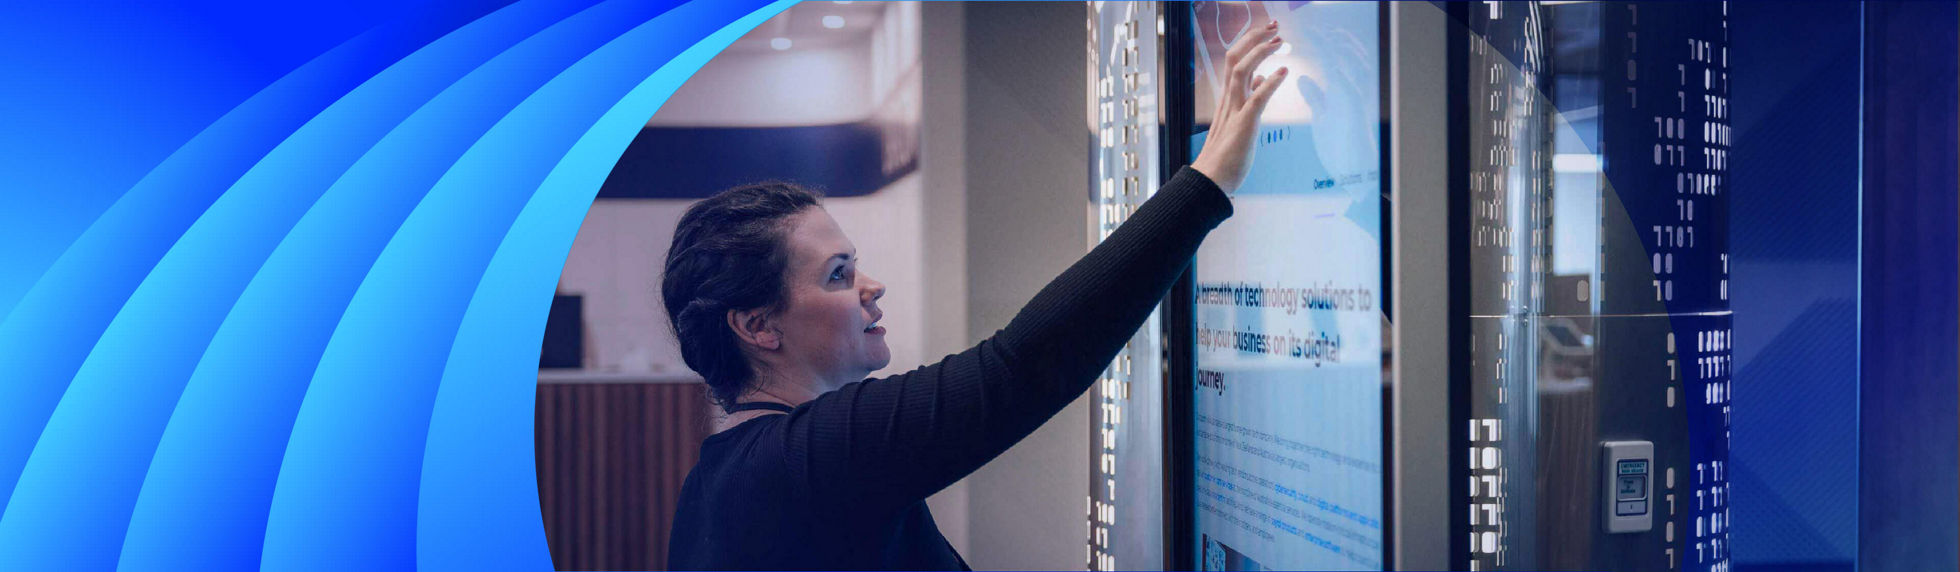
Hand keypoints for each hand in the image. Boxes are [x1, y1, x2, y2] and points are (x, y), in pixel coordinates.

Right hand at [1191, 19, 1286, 194]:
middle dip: (1254, 38)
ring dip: (1261, 52)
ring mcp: (1235, 111)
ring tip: (1279, 41)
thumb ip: (1248, 98)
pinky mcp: (1244, 124)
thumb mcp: (1239, 120)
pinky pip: (1257, 98)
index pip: (1235, 61)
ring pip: (1242, 70)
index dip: (1250, 43)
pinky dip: (1270, 82)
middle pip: (1235, 57)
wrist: (1210, 180)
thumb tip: (1259, 79)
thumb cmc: (1225, 156)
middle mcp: (1229, 100)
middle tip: (1273, 26)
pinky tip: (1283, 71)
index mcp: (1227, 99)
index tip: (1267, 33)